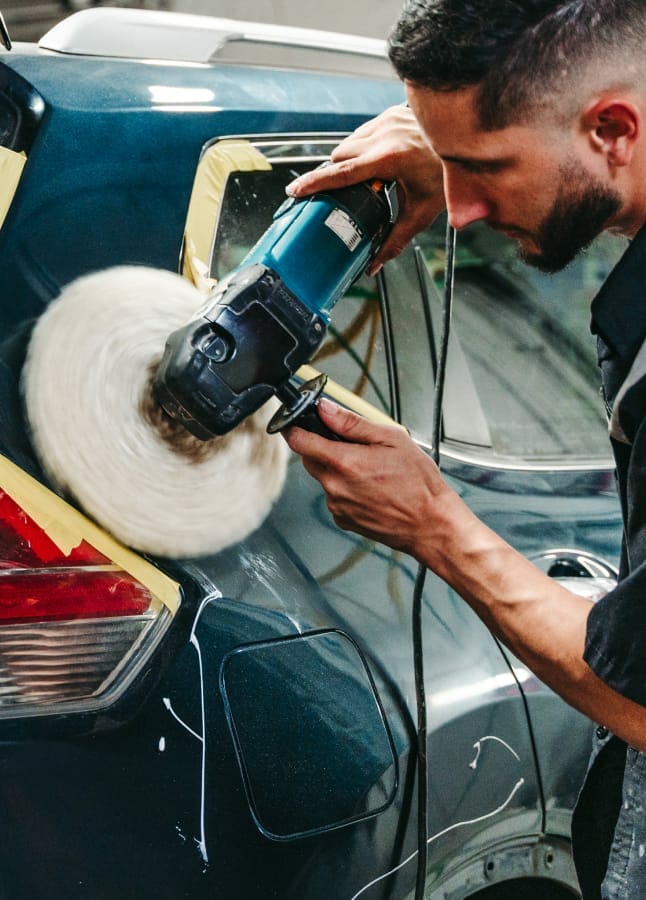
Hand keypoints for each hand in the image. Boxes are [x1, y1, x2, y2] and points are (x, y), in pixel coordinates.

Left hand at [284, 398, 459, 557]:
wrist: (430, 523)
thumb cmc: (418, 483)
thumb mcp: (391, 439)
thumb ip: (352, 423)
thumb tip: (325, 409)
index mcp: (344, 462)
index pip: (298, 440)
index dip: (295, 427)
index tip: (299, 422)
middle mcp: (335, 487)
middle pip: (309, 458)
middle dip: (323, 447)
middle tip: (351, 445)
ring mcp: (337, 506)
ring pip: (324, 478)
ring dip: (337, 469)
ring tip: (370, 471)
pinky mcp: (343, 519)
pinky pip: (334, 496)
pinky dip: (346, 489)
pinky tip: (370, 488)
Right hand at [286, 105, 444, 273]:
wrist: (469, 142)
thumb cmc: (448, 175)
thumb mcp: (421, 213)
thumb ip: (395, 241)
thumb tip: (374, 265)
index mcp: (388, 159)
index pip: (340, 173)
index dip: (314, 184)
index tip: (296, 192)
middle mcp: (384, 135)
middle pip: (340, 155)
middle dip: (335, 173)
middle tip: (339, 193)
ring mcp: (387, 120)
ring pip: (350, 141)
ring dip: (349, 159)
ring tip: (363, 178)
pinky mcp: (392, 112)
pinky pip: (365, 131)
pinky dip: (364, 146)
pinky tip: (378, 160)